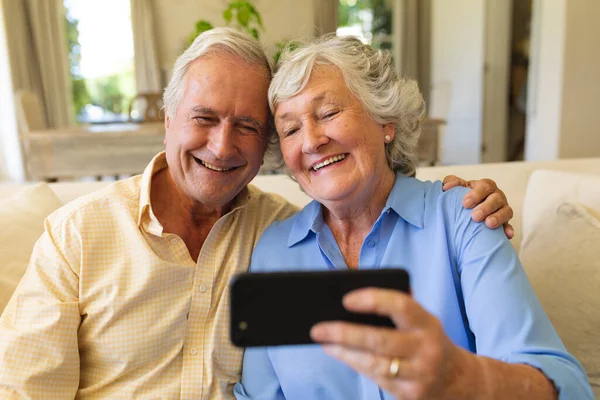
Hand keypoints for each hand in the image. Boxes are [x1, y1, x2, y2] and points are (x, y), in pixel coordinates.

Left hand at [311, 288, 468, 399]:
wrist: (458, 380)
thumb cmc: (426, 340)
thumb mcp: (421, 320)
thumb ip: (397, 306)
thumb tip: (352, 296)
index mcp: (427, 323)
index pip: (401, 306)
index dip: (373, 300)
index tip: (346, 299)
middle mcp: (426, 349)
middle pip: (380, 340)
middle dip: (344, 333)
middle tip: (318, 328)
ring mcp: (419, 375)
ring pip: (374, 364)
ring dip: (343, 352)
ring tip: (322, 340)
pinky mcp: (410, 394)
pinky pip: (376, 379)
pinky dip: (353, 364)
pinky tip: (337, 353)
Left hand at [442, 175, 513, 238]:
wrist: (467, 211)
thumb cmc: (462, 197)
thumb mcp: (456, 188)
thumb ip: (451, 183)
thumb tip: (447, 187)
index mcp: (485, 186)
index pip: (485, 186)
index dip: (476, 194)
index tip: (465, 204)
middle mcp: (496, 196)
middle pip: (496, 198)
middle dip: (486, 207)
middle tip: (475, 216)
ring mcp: (502, 209)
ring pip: (506, 211)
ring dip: (498, 217)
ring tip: (488, 224)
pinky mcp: (505, 222)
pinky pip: (509, 225)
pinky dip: (508, 229)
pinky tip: (506, 235)